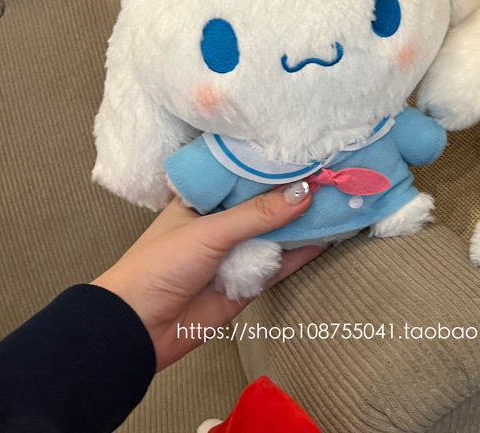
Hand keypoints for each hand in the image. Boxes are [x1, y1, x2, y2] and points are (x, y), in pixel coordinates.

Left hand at [92, 183, 320, 370]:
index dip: (274, 163)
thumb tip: (305, 193)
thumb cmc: (160, 266)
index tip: (308, 149)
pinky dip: (305, 251)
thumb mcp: (209, 231)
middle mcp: (223, 221)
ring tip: (341, 199)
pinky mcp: (249, 281)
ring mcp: (237, 251)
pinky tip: (330, 235)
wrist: (138, 331)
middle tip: (334, 172)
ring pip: (279, 231)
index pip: (245, 173)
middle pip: (267, 202)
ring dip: (306, 219)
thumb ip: (258, 214)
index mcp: (204, 198)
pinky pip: (282, 262)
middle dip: (296, 191)